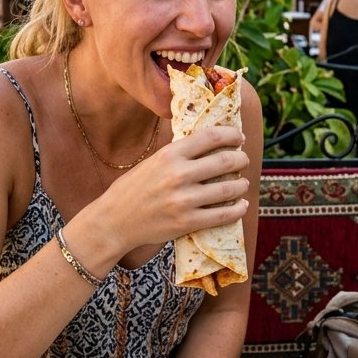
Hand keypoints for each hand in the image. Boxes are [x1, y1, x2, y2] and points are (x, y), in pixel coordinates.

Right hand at [82, 125, 249, 261]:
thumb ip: (179, 154)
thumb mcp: (153, 162)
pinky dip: (237, 209)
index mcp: (170, 154)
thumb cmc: (134, 188)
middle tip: (243, 160)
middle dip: (241, 159)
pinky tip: (241, 205)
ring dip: (242, 185)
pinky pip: (223, 215)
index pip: (211, 136)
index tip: (239, 137)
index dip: (231, 135)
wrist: (114, 220)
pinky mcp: (187, 222)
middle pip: (225, 161)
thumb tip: (210, 142)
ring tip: (242, 183)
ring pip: (229, 189)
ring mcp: (184, 200)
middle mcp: (179, 174)